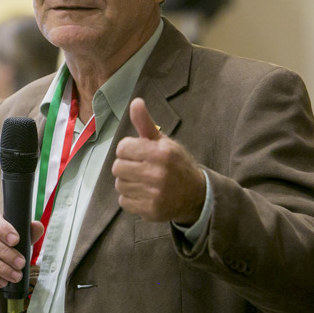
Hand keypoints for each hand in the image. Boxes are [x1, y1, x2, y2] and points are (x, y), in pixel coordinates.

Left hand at [112, 98, 206, 224]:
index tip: (139, 153)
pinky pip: (124, 201)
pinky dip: (131, 198)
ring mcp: (154, 194)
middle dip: (126, 166)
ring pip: (120, 185)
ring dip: (128, 182)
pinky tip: (144, 194)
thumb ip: (146, 123)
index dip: (128, 150)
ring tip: (142, 181)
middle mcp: (157, 174)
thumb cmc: (176, 164)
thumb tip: (135, 102)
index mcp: (160, 153)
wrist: (196, 195)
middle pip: (117, 167)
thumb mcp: (164, 142)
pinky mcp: (150, 210)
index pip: (122, 148)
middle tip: (140, 168)